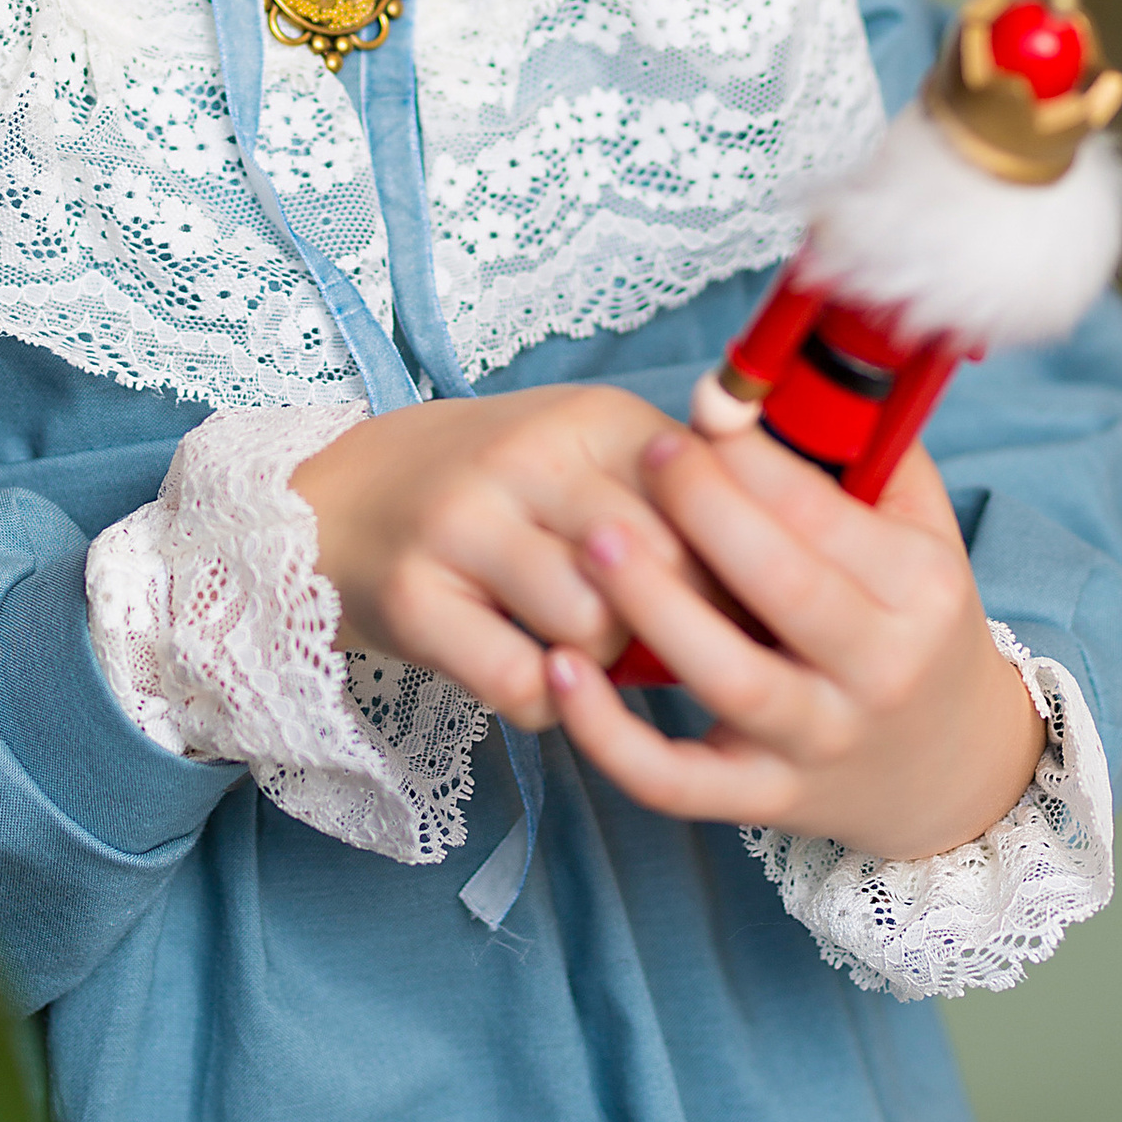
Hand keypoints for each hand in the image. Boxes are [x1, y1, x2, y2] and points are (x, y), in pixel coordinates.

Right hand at [296, 387, 714, 727]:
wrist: (337, 503)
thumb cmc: (494, 495)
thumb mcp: (585, 460)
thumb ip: (675, 500)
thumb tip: (784, 586)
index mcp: (593, 420)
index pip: (707, 503)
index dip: (730, 570)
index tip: (733, 606)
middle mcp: (529, 458)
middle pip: (659, 567)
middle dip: (667, 620)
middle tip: (644, 632)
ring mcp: (464, 523)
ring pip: (592, 625)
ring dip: (597, 660)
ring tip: (571, 642)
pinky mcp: (415, 597)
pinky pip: (522, 681)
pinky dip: (541, 701)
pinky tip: (526, 671)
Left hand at [544, 428, 1045, 861]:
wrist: (951, 767)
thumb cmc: (914, 621)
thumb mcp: (920, 532)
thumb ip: (857, 450)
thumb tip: (755, 380)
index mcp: (920, 589)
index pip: (826, 513)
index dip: (751, 458)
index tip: (698, 411)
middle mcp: (879, 671)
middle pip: (782, 588)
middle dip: (705, 512)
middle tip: (643, 454)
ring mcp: (820, 742)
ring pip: (728, 682)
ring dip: (654, 609)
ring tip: (591, 541)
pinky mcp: (764, 799)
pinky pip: (676, 780)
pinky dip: (610, 736)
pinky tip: (556, 671)